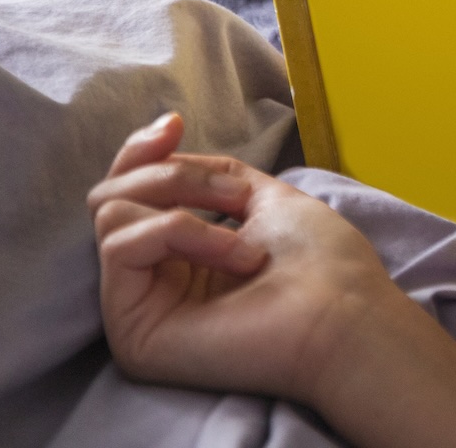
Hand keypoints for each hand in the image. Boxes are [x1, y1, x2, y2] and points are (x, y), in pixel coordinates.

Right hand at [88, 113, 404, 407]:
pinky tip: (236, 258)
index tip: (175, 124)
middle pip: (110, 198)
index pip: (128, 193)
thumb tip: (164, 141)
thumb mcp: (262, 197)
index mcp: (179, 258)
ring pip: (111, 215)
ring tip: (244, 241)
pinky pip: (121, 246)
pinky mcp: (131, 332)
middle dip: (172, 174)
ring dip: (186, 205)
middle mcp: (149, 285)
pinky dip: (182, 232)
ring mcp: (137, 310)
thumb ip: (208, 175)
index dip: (142, 151)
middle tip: (233, 193)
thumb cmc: (320, 261)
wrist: (345, 314)